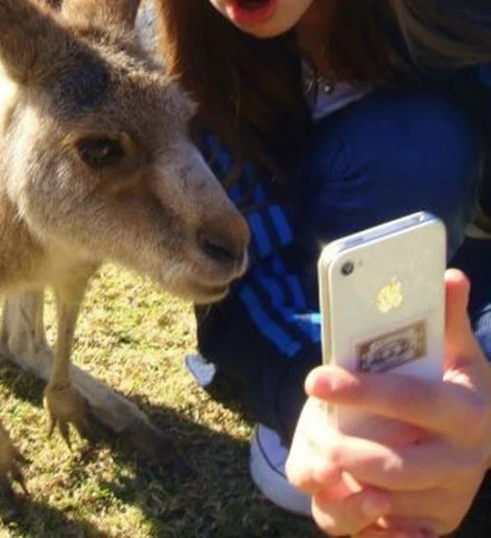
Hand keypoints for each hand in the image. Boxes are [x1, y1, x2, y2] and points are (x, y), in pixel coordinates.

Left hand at [285, 270, 490, 536]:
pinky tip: (338, 496)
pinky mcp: (437, 524)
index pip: (409, 400)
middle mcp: (464, 460)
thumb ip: (449, 317)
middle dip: (347, 452)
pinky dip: (362, 519)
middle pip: (396, 463)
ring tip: (318, 462)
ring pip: (389, 500)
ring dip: (347, 485)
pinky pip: (392, 530)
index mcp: (466, 411)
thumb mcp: (459, 351)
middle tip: (314, 436)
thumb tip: (448, 275)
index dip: (360, 389)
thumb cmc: (459, 384)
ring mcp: (451, 496)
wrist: (488, 436)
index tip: (315, 377)